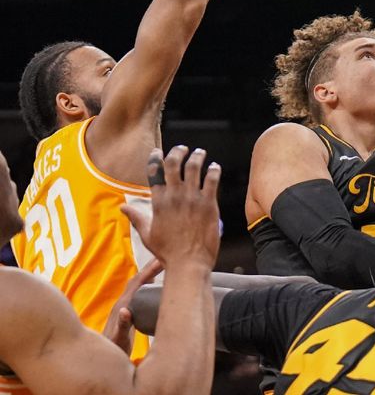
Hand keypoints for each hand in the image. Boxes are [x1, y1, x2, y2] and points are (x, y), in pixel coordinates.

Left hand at [102, 258, 162, 354]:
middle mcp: (123, 302)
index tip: (161, 260)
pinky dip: (148, 282)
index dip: (148, 270)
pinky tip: (155, 282)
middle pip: (137, 279)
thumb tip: (125, 310)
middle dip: (150, 267)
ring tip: (163, 264)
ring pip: (138, 284)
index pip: (136, 282)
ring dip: (149, 272)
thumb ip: (121, 325)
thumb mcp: (119, 338)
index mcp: (122, 305)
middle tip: (166, 255)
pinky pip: (139, 291)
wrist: (105, 357)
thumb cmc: (113, 348)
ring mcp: (125, 305)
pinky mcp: (128, 310)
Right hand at [122, 146, 221, 268]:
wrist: (188, 263)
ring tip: (200, 153)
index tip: (157, 152)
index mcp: (159, 203)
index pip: (154, 173)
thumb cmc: (168, 252)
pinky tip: (214, 167)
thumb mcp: (147, 235)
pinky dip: (213, 170)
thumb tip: (122, 208)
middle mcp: (174, 197)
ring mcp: (192, 199)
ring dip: (197, 157)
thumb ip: (137, 218)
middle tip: (183, 148)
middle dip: (178, 152)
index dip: (155, 159)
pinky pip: (212, 180)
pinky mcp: (209, 204)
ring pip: (194, 168)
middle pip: (173, 164)